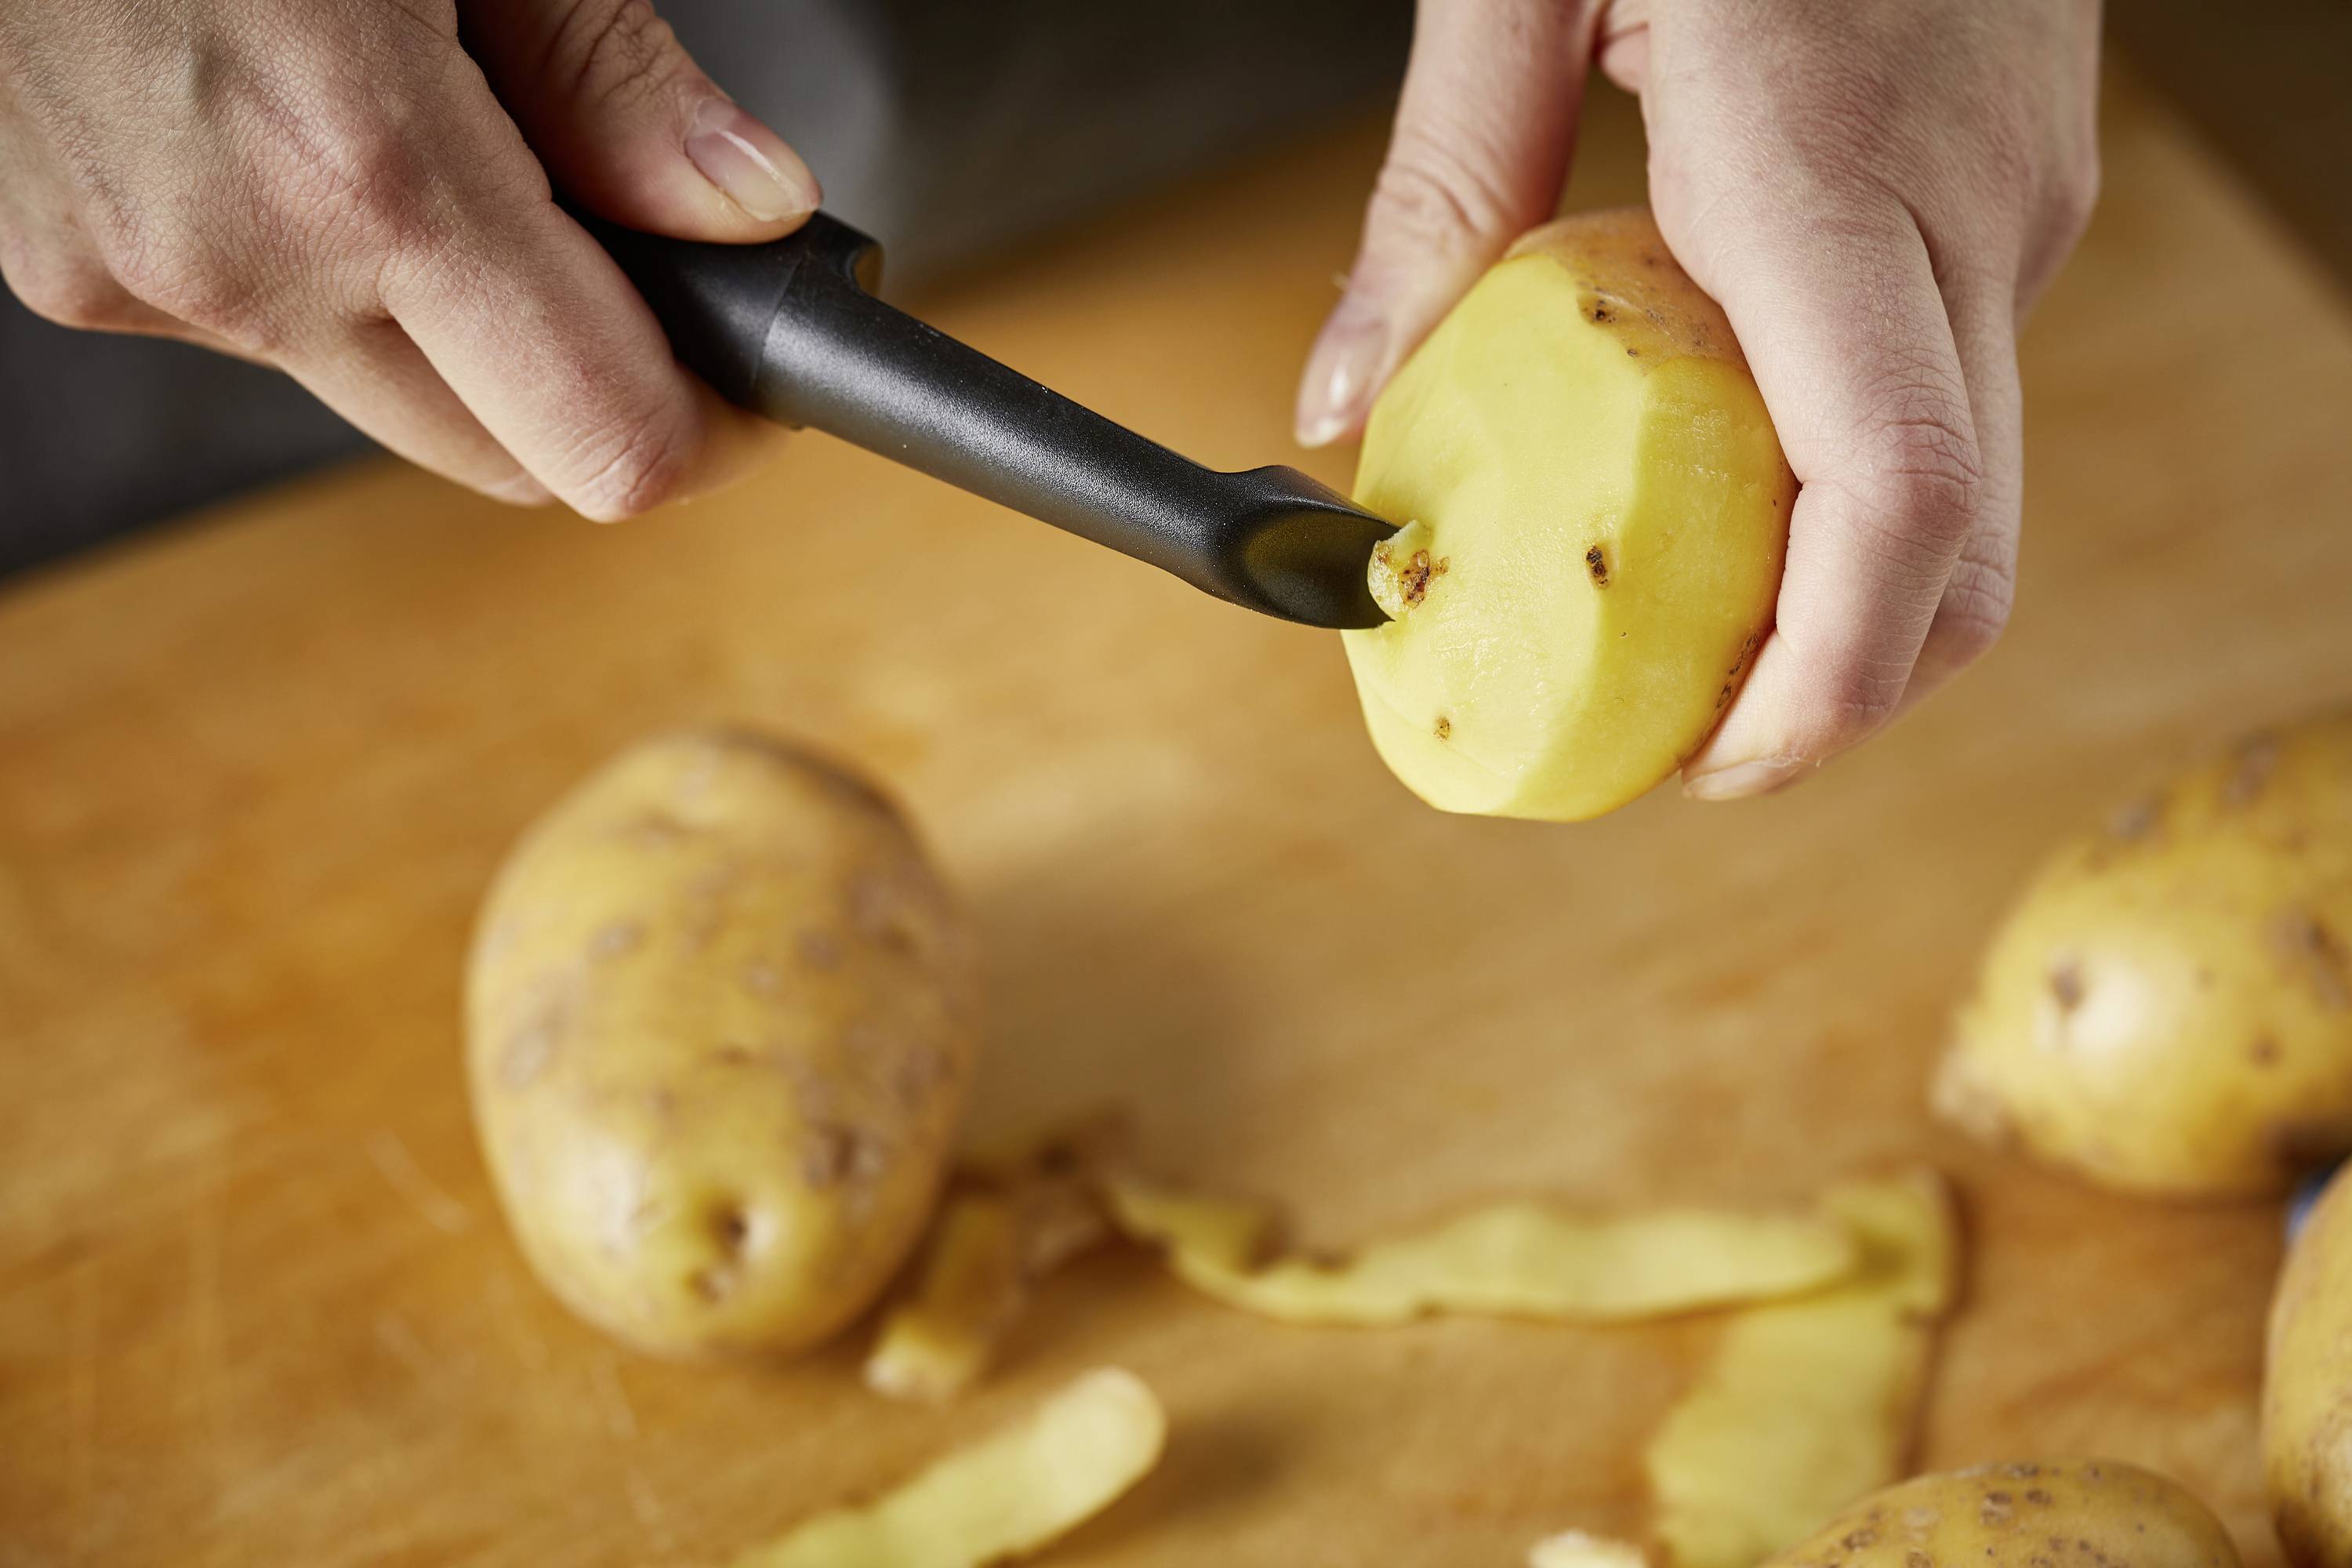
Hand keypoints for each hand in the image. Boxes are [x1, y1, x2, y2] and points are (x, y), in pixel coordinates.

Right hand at [0, 0, 819, 516]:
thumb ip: (613, 82)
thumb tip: (755, 213)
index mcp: (365, 163)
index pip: (607, 441)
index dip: (712, 438)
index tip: (753, 393)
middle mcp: (242, 257)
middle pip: (508, 455)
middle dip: (595, 386)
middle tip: (635, 274)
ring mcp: (135, 279)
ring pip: (388, 399)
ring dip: (455, 326)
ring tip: (433, 144)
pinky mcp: (67, 272)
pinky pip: (267, 330)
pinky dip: (328, 273)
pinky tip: (302, 138)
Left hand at [1297, 0, 2101, 797]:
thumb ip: (1436, 198)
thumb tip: (1340, 407)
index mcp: (1826, 169)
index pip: (1892, 507)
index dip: (1817, 687)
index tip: (1712, 767)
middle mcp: (1961, 218)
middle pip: (1959, 556)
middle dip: (1827, 693)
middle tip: (1679, 742)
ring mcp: (2013, 211)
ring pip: (1966, 491)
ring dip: (1843, 605)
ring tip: (1690, 632)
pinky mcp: (2010, 198)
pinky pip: (1945, 396)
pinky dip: (1851, 489)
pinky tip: (1729, 471)